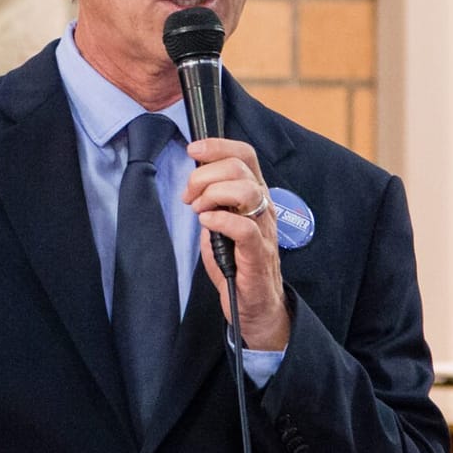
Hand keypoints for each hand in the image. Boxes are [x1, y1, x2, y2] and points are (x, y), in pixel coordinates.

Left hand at [183, 138, 288, 349]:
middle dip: (205, 175)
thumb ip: (210, 201)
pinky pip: (245, 228)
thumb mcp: (219, 223)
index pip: (244, 155)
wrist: (255, 306)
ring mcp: (264, 230)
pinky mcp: (258, 255)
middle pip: (240, 168)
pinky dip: (221, 220)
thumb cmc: (237, 264)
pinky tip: (206, 222)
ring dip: (214, 193)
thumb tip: (192, 182)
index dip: (218, 146)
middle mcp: (263, 207)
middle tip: (188, 196)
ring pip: (247, 191)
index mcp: (254, 196)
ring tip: (198, 209)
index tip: (192, 150)